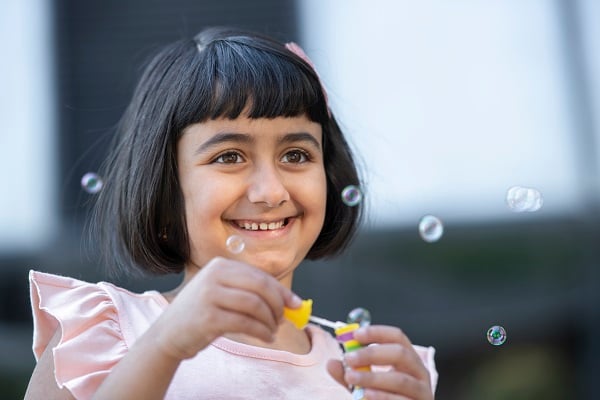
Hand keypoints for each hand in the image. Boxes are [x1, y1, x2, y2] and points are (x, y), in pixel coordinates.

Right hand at [153, 256, 301, 360]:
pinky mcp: (208, 317)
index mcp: (220, 265)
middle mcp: (214, 275)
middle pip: (260, 287)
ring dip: (270, 321)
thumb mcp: (224, 294)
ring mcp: (210, 295)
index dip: (282, 291)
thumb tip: (292, 302)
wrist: (167, 334)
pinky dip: (262, 331)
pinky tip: (265, 337)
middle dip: (278, 305)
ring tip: (272, 331)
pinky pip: (246, 323)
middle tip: (283, 320)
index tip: (296, 305)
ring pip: (255, 305)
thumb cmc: (202, 313)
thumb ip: (253, 293)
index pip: (260, 276)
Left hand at [327, 325, 433, 399]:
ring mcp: (422, 392)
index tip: (355, 335)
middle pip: (401, 354)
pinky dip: (382, 397)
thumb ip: (350, 374)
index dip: (377, 332)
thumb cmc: (386, 398)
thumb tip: (331, 363)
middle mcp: (419, 372)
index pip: (397, 337)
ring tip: (351, 377)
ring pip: (400, 380)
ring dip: (373, 377)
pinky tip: (365, 395)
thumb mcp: (366, 383)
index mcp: (408, 359)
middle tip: (349, 358)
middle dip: (372, 354)